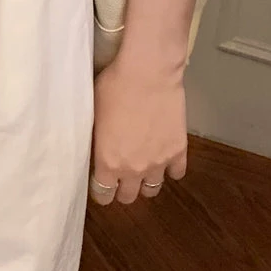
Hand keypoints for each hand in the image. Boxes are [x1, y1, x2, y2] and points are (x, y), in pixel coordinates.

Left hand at [89, 54, 188, 204]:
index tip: (99, 182)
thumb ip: (95, 140)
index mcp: (108, 161)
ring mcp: (159, 162)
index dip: (100, 190)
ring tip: (140, 167)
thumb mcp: (92, 113)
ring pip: (152, 188)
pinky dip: (169, 169)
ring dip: (145, 181)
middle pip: (128, 196)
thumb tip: (95, 149)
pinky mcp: (179, 151)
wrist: (147, 73)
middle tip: (119, 175)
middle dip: (121, 188)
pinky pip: (176, 173)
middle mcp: (134, 169)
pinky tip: (162, 157)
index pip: (102, 193)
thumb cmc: (113, 87)